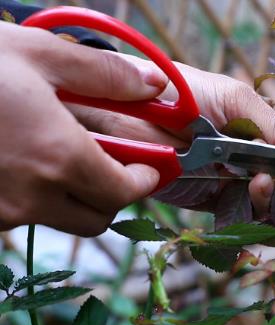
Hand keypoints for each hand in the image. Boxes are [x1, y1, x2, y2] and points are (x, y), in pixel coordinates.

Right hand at [0, 22, 166, 235]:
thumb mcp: (39, 55)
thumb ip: (106, 75)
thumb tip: (155, 84)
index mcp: (59, 158)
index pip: (123, 193)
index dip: (144, 181)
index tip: (150, 167)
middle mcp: (32, 196)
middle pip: (96, 220)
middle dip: (113, 196)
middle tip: (112, 166)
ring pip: (58, 221)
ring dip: (73, 198)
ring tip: (60, 156)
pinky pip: (19, 217)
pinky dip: (34, 198)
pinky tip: (21, 162)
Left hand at [70, 57, 274, 214]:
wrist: (120, 117)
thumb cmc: (177, 94)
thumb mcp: (232, 100)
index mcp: (268, 126)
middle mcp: (260, 159)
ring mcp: (241, 186)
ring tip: (263, 182)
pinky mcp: (218, 209)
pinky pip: (250, 224)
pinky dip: (256, 217)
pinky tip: (252, 195)